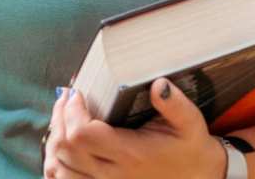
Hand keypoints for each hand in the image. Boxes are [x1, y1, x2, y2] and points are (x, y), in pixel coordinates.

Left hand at [42, 79, 226, 178]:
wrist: (199, 178)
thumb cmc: (190, 149)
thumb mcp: (190, 124)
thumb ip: (175, 104)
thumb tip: (159, 84)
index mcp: (130, 155)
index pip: (82, 135)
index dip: (72, 111)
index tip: (77, 93)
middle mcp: (114, 177)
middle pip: (66, 149)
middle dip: (59, 118)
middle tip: (67, 98)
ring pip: (61, 169)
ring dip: (55, 140)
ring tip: (62, 116)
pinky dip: (57, 164)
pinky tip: (63, 144)